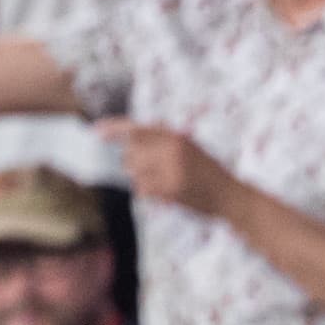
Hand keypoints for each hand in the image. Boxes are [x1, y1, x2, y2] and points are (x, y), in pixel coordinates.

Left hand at [98, 120, 238, 216]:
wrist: (229, 196)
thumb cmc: (208, 170)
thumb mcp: (190, 146)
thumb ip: (163, 139)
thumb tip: (128, 138)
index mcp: (175, 136)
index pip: (136, 129)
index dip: (112, 129)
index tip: (95, 132)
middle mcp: (171, 151)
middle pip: (131, 154)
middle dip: (132, 162)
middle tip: (146, 168)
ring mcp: (171, 171)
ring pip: (135, 174)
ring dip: (141, 179)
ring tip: (160, 181)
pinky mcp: (171, 190)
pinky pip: (143, 189)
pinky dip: (148, 191)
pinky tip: (164, 191)